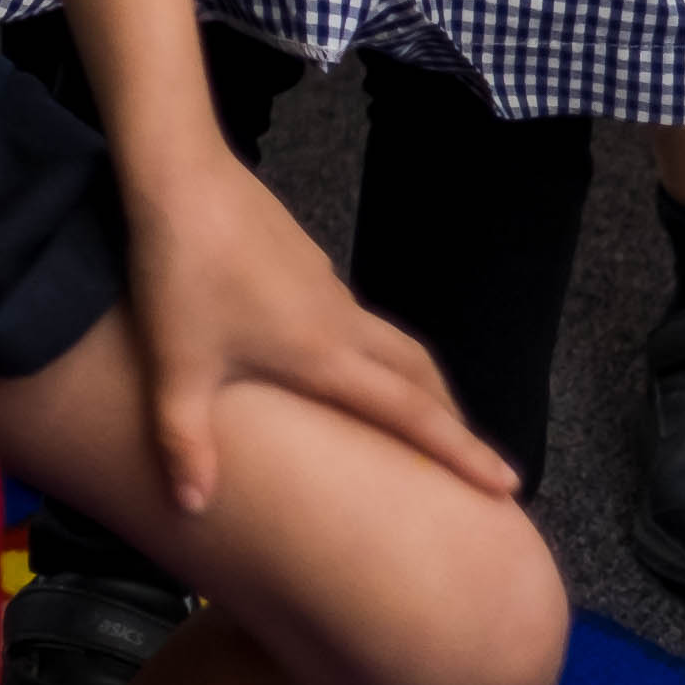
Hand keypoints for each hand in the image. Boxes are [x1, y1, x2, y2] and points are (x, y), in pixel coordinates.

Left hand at [112, 146, 523, 513]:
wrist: (180, 175)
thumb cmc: (180, 271)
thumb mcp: (175, 364)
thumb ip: (184, 440)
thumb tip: (194, 508)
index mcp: (325, 353)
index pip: (412, 413)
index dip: (462, 452)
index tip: (509, 485)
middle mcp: (341, 321)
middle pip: (420, 374)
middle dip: (451, 419)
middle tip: (473, 460)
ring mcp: (326, 286)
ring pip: (391, 342)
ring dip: (415, 381)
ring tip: (416, 416)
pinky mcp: (305, 261)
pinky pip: (357, 318)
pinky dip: (373, 351)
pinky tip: (341, 358)